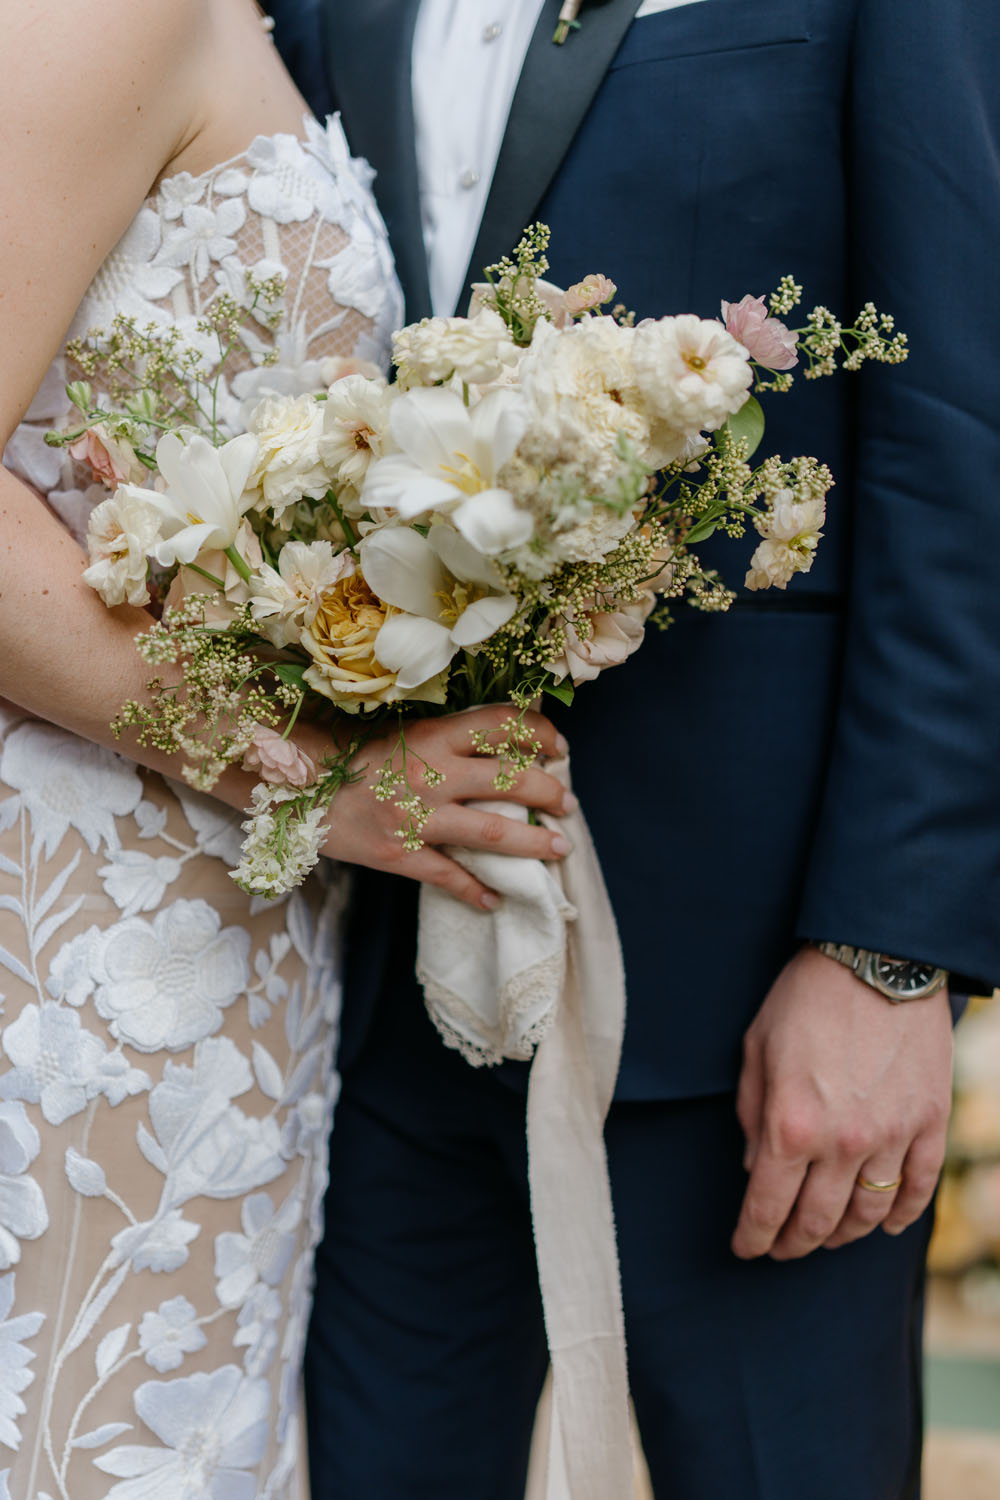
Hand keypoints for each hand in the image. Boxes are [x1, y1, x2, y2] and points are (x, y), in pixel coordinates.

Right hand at [311, 706, 574, 910]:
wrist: (291, 787)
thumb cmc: (344, 755)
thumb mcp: (397, 732)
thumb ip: (443, 736)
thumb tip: (496, 741)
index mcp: (432, 735)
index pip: (501, 725)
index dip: (539, 733)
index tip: (559, 747)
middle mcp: (431, 773)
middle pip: (510, 780)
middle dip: (550, 792)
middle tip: (568, 803)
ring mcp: (417, 817)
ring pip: (493, 831)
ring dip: (533, 842)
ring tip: (558, 848)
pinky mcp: (400, 854)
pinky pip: (449, 876)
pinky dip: (476, 891)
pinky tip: (495, 900)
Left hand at [732, 945, 952, 1260]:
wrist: (876, 960)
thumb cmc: (805, 998)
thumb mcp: (757, 1049)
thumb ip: (751, 1113)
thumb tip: (754, 1165)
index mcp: (791, 1124)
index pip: (767, 1205)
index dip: (753, 1236)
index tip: (745, 1248)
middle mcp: (842, 1142)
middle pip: (817, 1221)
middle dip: (793, 1244)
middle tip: (780, 1249)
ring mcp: (892, 1136)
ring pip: (868, 1213)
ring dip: (843, 1234)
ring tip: (826, 1236)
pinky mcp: (929, 1123)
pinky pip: (919, 1188)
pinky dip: (902, 1215)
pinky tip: (884, 1223)